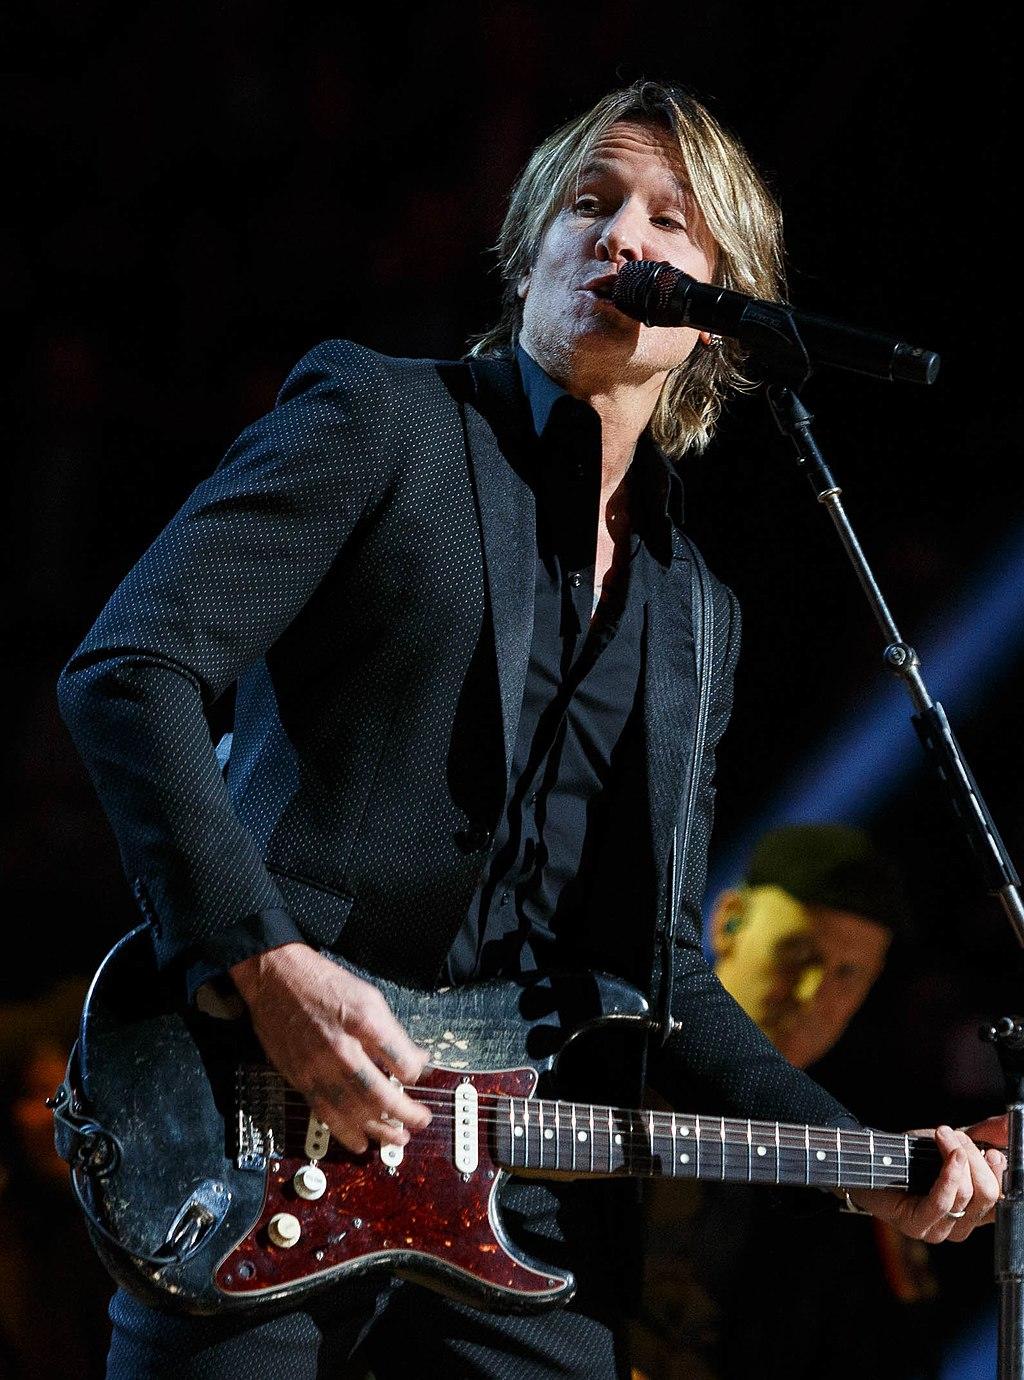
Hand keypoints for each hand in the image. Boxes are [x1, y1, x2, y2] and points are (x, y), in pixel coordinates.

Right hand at [229, 943, 430, 1154]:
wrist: (276, 978)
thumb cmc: (324, 984)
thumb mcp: (369, 997)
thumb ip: (392, 1032)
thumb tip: (417, 1059)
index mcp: (363, 1020)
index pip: (400, 1060)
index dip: (416, 1073)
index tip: (419, 1076)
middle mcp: (340, 1047)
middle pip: (378, 1092)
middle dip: (404, 1113)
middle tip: (420, 1121)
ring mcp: (317, 1066)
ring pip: (352, 1110)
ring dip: (378, 1130)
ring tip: (398, 1139)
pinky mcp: (299, 1077)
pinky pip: (324, 1112)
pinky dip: (344, 1131)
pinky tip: (359, 1142)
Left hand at [846, 1124, 1005, 1243]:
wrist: (868, 1161)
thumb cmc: (910, 1156)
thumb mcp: (952, 1143)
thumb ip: (984, 1137)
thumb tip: (1008, 1123)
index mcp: (973, 1213)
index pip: (1002, 1198)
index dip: (1001, 1171)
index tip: (993, 1149)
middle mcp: (961, 1227)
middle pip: (988, 1194)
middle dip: (976, 1158)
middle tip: (956, 1137)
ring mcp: (940, 1231)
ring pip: (968, 1195)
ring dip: (959, 1157)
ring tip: (943, 1135)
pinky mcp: (918, 1226)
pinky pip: (944, 1201)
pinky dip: (950, 1174)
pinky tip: (951, 1153)